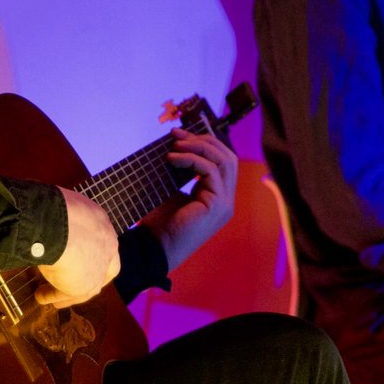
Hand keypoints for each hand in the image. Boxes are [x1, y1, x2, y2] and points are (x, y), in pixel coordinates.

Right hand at [35, 188, 119, 307]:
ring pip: (87, 284)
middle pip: (104, 267)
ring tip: (53, 299)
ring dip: (69, 291)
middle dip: (89, 276)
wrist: (58, 225)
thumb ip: (60, 218)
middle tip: (73, 282)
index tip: (80, 257)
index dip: (92, 250)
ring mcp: (100, 266)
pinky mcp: (87, 284)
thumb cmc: (55, 208)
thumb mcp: (59, 208)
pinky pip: (70, 293)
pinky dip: (55, 295)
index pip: (102, 240)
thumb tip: (42, 217)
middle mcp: (107, 244)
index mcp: (100, 221)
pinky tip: (41, 297)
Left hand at [141, 127, 238, 271]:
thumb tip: (176, 143)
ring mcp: (225, 203)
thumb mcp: (172, 189)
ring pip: (224, 161)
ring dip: (198, 147)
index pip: (222, 160)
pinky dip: (192, 160)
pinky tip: (172, 159)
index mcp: (217, 195)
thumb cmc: (160, 223)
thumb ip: (181, 171)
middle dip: (203, 140)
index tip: (179, 135)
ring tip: (175, 145)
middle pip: (228, 157)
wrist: (155, 248)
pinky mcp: (218, 205)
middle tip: (177, 135)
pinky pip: (211, 171)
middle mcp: (226, 199)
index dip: (204, 143)